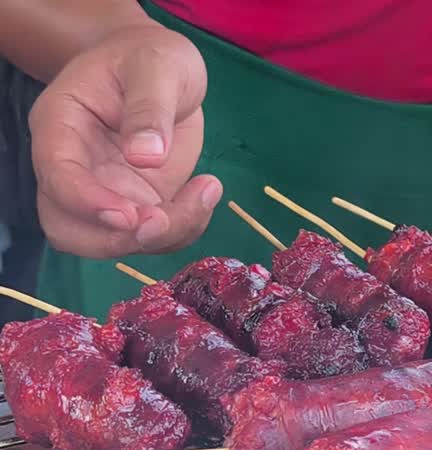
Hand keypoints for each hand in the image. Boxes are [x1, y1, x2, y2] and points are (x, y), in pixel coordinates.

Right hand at [29, 24, 220, 257]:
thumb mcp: (156, 66)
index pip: (56, 175)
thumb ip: (150, 107)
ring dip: (160, 237)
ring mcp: (107, 189)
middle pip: (68, 228)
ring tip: (205, 191)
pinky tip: (207, 191)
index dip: (86, 203)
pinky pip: (154, 234)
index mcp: (60, 125)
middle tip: (166, 221)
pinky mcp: (140, 201)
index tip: (130, 215)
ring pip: (112, 241)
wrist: (160, 67)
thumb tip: (146, 156)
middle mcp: (75, 166)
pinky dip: (183, 229)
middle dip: (116, 240)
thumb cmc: (150, 57)